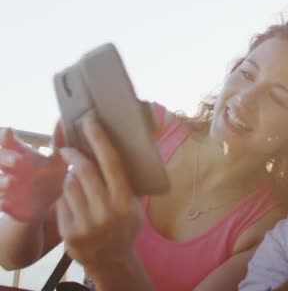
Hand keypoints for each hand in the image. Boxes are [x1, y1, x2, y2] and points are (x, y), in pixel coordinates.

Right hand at [0, 125, 66, 222]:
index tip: (9, 132)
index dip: (4, 136)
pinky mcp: (5, 204)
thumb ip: (59, 142)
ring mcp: (4, 185)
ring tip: (11, 182)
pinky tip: (5, 202)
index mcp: (19, 153)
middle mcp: (8, 168)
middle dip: (4, 157)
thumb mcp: (57, 160)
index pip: (5, 139)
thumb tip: (63, 119)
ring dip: (0, 181)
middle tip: (18, 161)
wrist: (47, 207)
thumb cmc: (51, 177)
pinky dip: (1, 202)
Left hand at [56, 115, 142, 270]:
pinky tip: (74, 204)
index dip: (99, 139)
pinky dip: (65, 197)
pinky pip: (61, 202)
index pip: (111, 163)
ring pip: (70, 185)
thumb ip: (125, 182)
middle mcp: (107, 212)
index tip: (89, 120)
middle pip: (85, 171)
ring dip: (70, 179)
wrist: (111, 259)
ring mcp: (87, 223)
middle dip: (74, 155)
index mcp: (126, 202)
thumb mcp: (133, 205)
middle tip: (69, 149)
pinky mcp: (69, 232)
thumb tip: (117, 148)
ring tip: (78, 184)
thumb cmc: (124, 226)